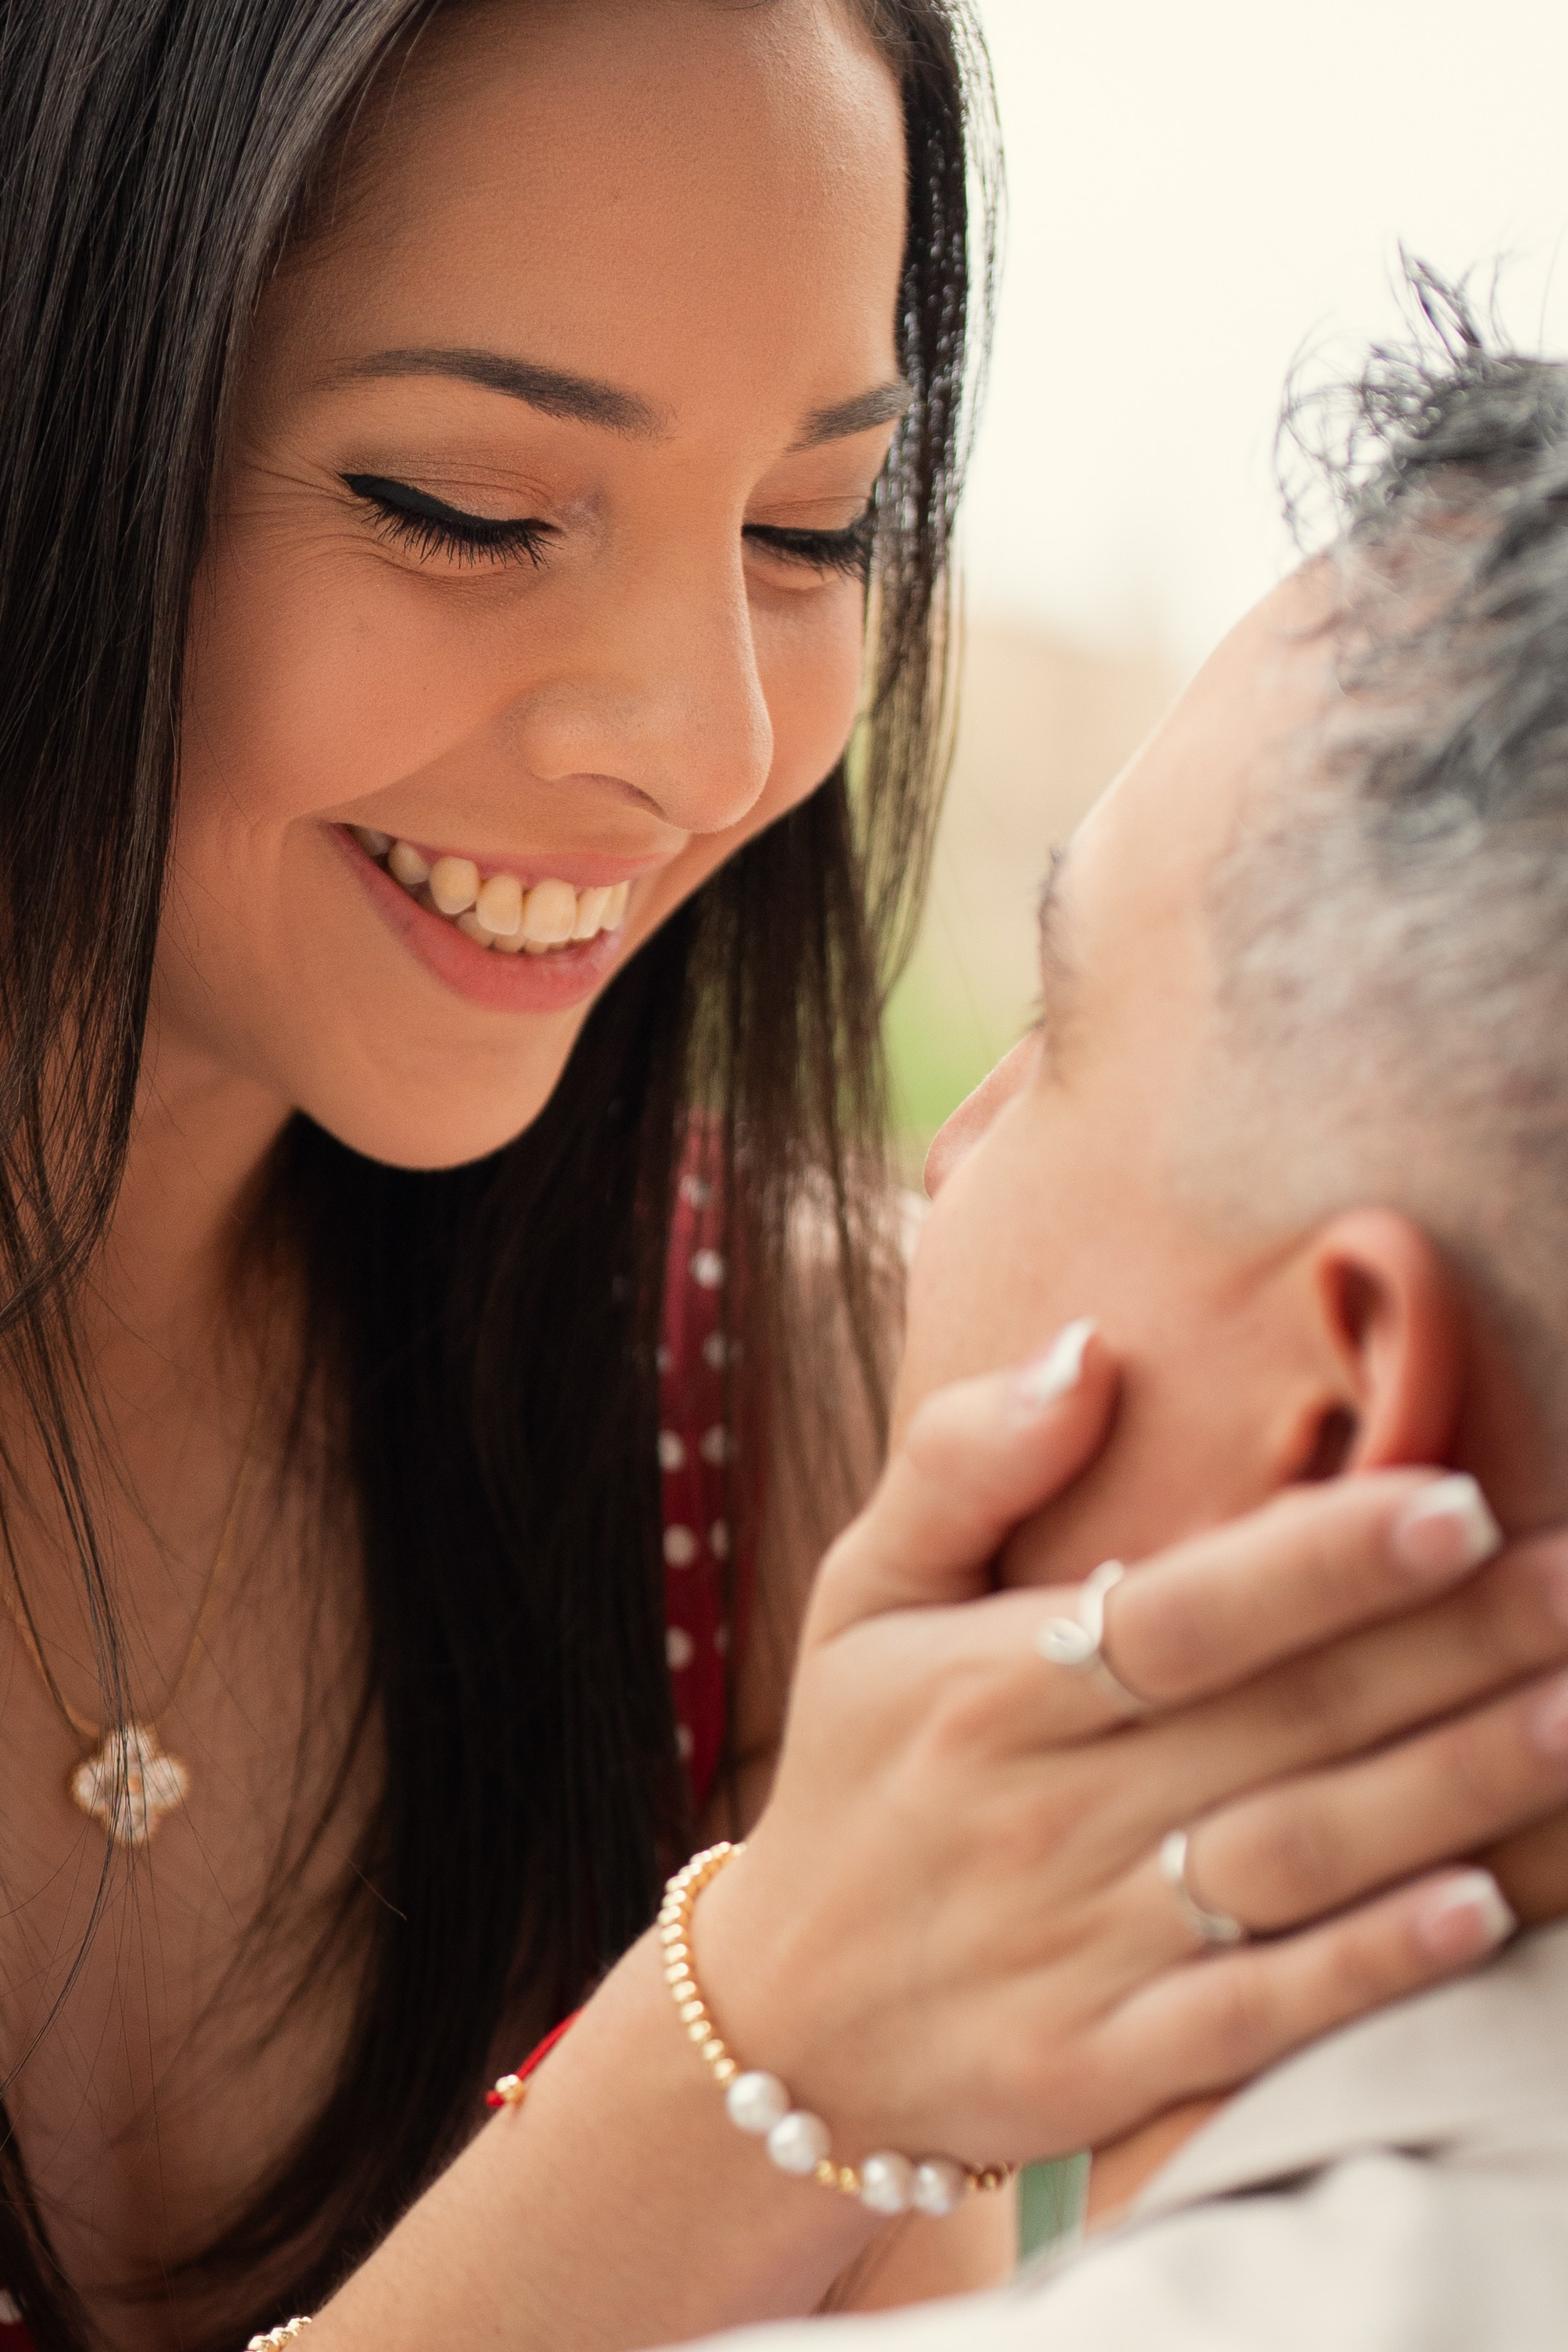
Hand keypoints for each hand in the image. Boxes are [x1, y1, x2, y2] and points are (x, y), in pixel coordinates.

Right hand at [696, 1330, 1567, 2166]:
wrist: (785, 2021)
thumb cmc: (855, 1768)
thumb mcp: (859, 1594)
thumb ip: (961, 1462)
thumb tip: (1084, 1352)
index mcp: (988, 1684)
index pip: (1181, 1611)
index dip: (1322, 1560)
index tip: (1458, 1501)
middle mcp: (1041, 1811)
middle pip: (1277, 1725)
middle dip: (1449, 1655)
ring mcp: (1075, 1950)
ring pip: (1292, 1860)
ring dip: (1448, 1793)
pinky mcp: (1100, 2068)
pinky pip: (1254, 2020)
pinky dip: (1366, 1970)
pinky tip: (1481, 1915)